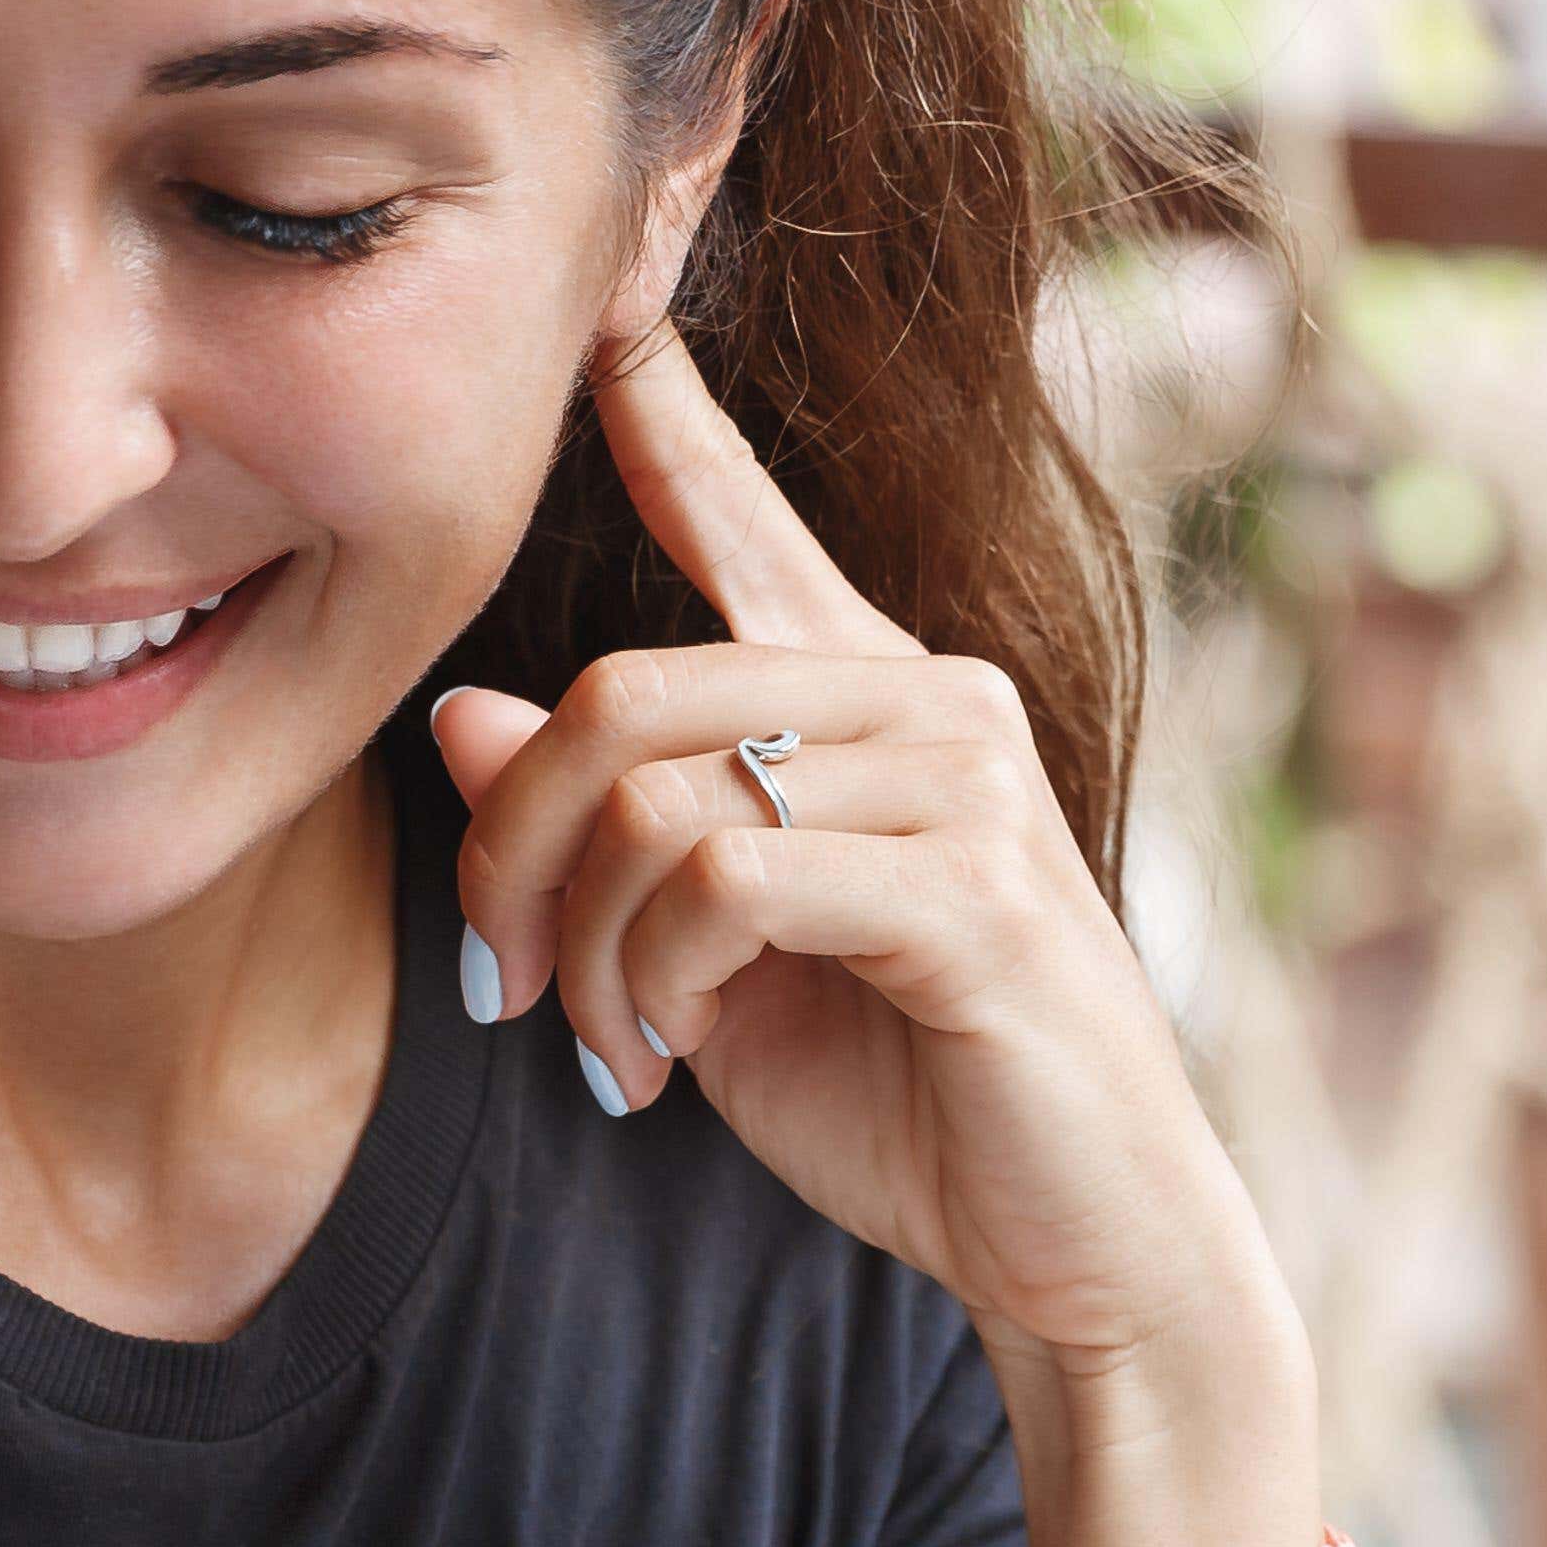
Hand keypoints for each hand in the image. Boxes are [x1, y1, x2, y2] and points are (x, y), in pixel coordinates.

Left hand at [431, 332, 1297, 1421]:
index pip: (742, 521)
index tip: (599, 298)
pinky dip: (653, 980)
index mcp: (868, 699)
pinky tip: (669, 1055)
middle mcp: (928, 702)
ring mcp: (967, 786)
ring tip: (610, 1045)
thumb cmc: (907, 1103)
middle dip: (516, 851)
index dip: (664, 411)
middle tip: (507, 981)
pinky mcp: (976, 890)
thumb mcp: (706, 962)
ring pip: (661, 789)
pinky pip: (726, 880)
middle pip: (627, 688)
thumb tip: (463, 710)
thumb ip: (603, 835)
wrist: (1083, 1248)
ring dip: (584, 944)